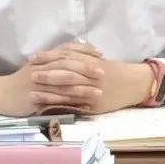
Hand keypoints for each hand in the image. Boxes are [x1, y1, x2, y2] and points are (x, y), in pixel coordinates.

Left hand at [29, 43, 154, 113]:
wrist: (135, 83)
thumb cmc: (115, 71)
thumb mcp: (98, 60)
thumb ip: (80, 57)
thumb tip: (60, 54)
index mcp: (89, 61)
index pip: (65, 57)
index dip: (47, 57)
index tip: (32, 58)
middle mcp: (90, 75)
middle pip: (64, 72)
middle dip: (46, 73)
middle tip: (29, 73)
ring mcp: (91, 91)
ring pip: (66, 91)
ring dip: (48, 93)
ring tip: (31, 94)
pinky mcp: (93, 105)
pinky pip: (74, 106)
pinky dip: (60, 107)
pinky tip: (48, 109)